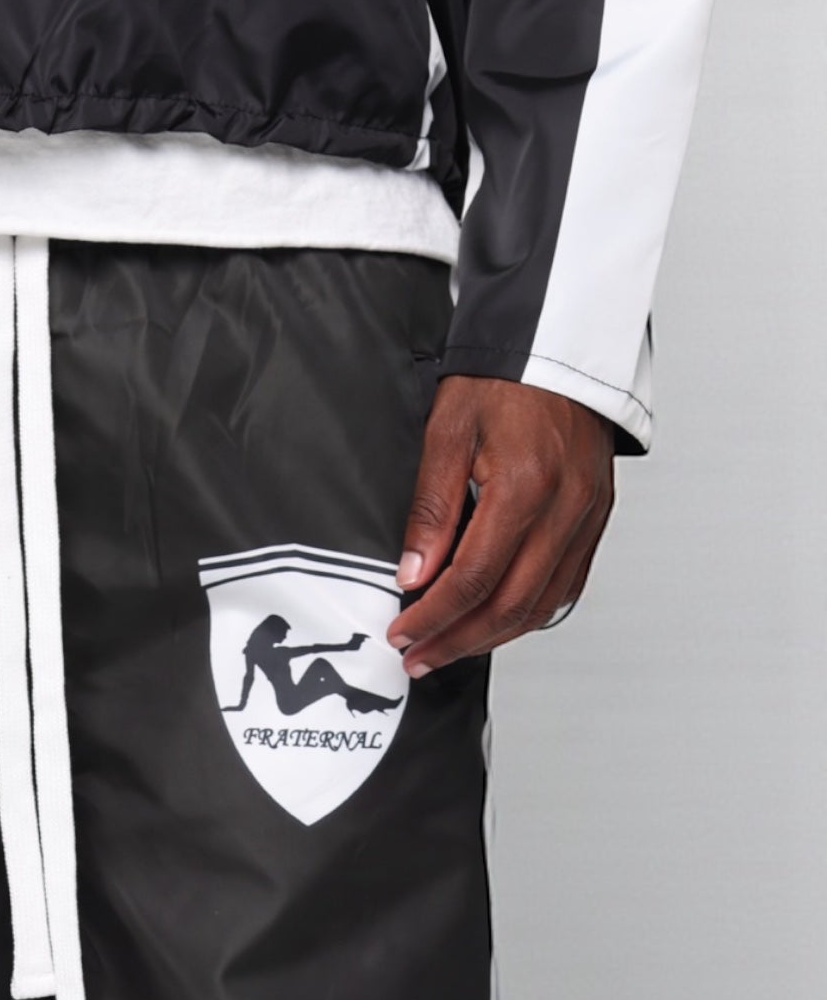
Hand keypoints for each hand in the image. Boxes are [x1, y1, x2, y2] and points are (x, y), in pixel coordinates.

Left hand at [387, 377, 613, 675]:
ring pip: (542, 605)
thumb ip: (431, 508)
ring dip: (493, 636)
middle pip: (510, 605)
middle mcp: (565, 506)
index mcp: (525, 485)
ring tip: (450, 647)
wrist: (557, 342)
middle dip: (459, 641)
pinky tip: (497, 620)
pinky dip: (530, 613)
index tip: (403, 634)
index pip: (474, 578)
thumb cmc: (504, 377)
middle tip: (420, 657)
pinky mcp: (597, 515)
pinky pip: (567, 585)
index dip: (434, 617)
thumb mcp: (447, 431)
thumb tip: (414, 574)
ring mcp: (588, 514)